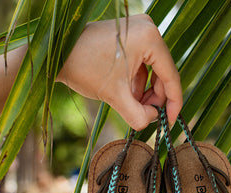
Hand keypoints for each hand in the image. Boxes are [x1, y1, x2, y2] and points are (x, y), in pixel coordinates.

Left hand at [57, 14, 182, 129]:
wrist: (57, 51)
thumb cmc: (84, 68)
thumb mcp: (115, 97)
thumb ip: (139, 115)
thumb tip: (154, 120)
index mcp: (150, 39)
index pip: (171, 77)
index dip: (173, 105)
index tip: (169, 124)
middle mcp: (149, 30)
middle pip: (164, 74)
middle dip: (155, 99)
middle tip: (145, 116)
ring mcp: (140, 30)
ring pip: (155, 71)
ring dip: (146, 93)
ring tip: (132, 106)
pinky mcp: (131, 36)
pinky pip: (144, 64)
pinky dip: (138, 83)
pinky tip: (127, 95)